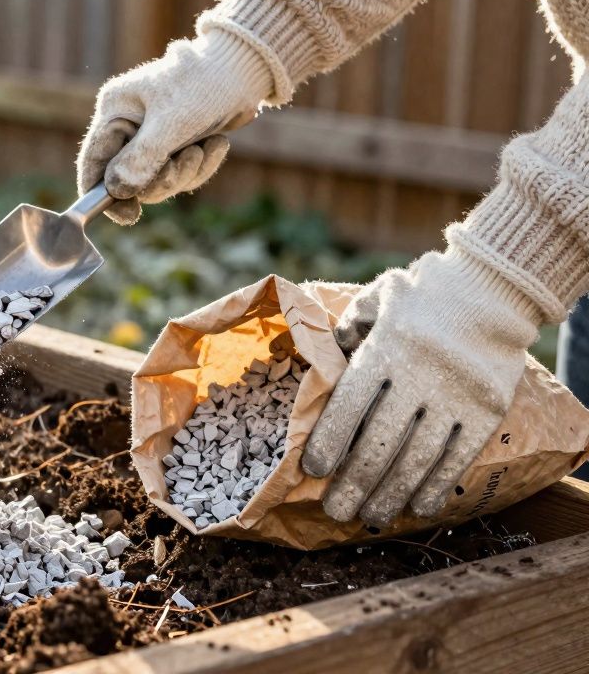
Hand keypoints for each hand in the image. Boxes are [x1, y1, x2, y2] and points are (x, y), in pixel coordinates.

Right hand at [77, 30, 272, 224]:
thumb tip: (116, 190)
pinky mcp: (174, 145)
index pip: (94, 160)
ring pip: (156, 180)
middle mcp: (128, 125)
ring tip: (206, 148)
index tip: (128, 216)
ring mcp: (151, 137)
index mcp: (116, 109)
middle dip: (162, 178)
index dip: (102, 193)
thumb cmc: (205, 84)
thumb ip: (142, 157)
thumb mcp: (173, 121)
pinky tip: (216, 144)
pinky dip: (200, 166)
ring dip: (186, 172)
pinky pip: (178, 175)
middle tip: (188, 162)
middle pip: (128, 178)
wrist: (246, 69)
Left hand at [303, 249, 541, 527]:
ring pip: (419, 458)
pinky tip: (419, 506)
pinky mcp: (489, 410)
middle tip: (335, 511)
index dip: (329, 442)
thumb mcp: (376, 300)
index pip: (350, 404)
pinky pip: (458, 456)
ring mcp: (458, 395)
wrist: (494, 290)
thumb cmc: (422, 296)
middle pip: (382, 442)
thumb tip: (321, 367)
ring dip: (392, 493)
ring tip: (371, 517)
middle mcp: (421, 375)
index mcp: (386, 348)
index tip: (313, 470)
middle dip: (355, 483)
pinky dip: (437, 485)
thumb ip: (346, 331)